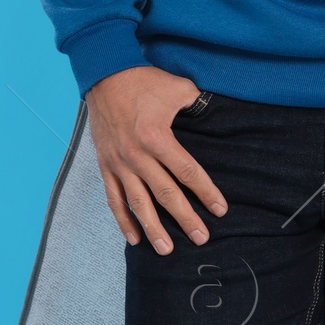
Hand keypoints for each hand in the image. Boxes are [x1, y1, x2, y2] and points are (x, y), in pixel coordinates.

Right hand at [85, 66, 226, 254]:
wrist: (104, 75)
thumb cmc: (145, 81)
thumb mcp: (179, 88)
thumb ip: (199, 105)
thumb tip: (219, 114)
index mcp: (158, 138)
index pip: (187, 172)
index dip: (206, 192)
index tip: (220, 210)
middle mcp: (137, 155)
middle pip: (165, 194)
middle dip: (185, 218)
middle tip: (201, 238)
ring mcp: (119, 163)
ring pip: (138, 203)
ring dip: (153, 228)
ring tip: (167, 249)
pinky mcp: (105, 165)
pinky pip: (114, 198)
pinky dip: (123, 220)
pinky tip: (134, 238)